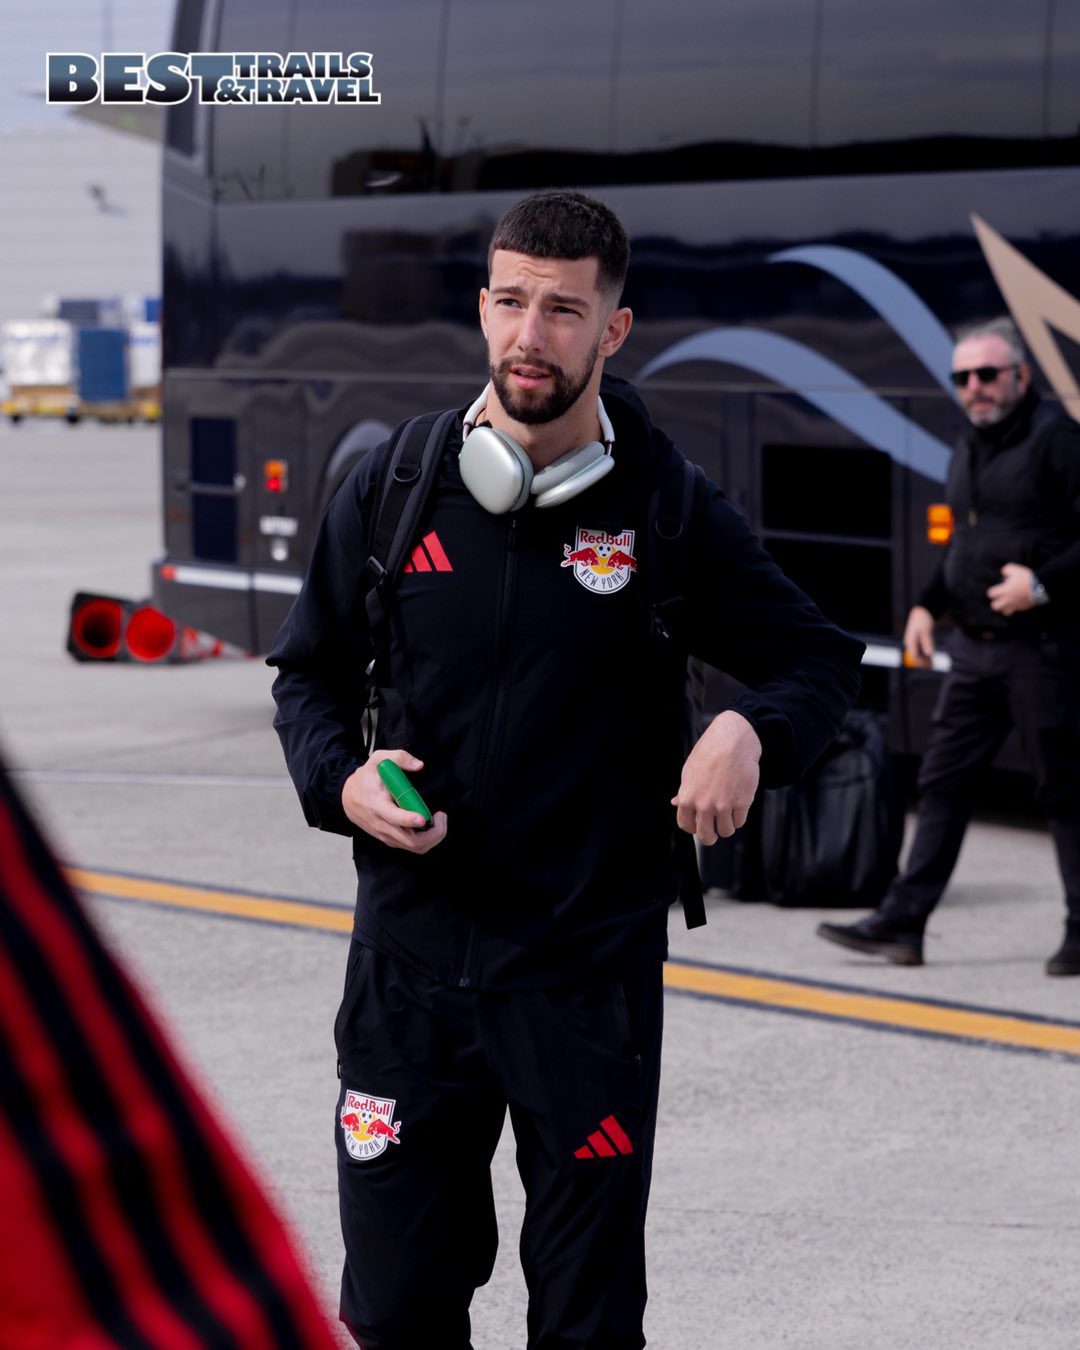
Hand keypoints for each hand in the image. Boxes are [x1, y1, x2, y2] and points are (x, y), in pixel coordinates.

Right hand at [342, 750, 447, 851]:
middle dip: (433, 833)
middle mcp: (381, 824)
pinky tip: (430, 824)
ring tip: (439, 820)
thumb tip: (419, 765)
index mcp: (377, 804)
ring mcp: (386, 835)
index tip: (423, 817)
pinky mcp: (390, 839)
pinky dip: (426, 839)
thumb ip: (400, 758)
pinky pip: (411, 846)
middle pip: (410, 841)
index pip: (394, 817)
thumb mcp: (378, 760)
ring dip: (432, 837)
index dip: (409, 819)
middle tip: (442, 816)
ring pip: (414, 847)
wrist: (347, 797)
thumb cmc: (366, 779)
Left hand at [671, 710, 760, 844]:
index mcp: (687, 798)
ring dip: (727, 826)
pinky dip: (739, 817)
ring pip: (726, 831)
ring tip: (727, 814)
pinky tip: (737, 806)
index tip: (698, 825)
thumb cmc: (709, 753)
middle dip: (710, 837)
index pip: (686, 826)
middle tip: (714, 831)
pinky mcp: (742, 802)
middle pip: (706, 836)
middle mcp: (704, 805)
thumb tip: (676, 803)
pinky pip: (740, 822)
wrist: (732, 741)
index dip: (692, 828)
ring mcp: (724, 805)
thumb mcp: (689, 771)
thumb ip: (684, 791)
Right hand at [903, 605, 935, 668]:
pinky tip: (931, 658)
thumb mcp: (925, 631)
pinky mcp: (918, 640)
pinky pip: (921, 650)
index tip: (928, 666)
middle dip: (922, 662)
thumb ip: (927, 642)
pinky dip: (926, 655)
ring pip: (918, 654)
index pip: (914, 655)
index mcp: (910, 641)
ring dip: (924, 660)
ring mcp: (914, 642)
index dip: (920, 662)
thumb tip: (929, 653)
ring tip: (932, 665)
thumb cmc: (923, 620)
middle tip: (931, 667)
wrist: (922, 611)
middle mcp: (910, 643)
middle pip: (915, 656)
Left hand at [987, 563, 1035, 615]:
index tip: (999, 587)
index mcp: (1004, 591)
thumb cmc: (1026, 578)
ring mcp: (1016, 605)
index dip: (993, 591)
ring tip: (1009, 602)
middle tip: (1001, 597)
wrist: (1041, 586)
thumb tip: (1004, 573)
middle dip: (996, 602)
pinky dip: (1016, 607)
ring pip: (1005, 612)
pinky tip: (1019, 602)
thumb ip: (1006, 570)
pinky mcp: (1024, 608)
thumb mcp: (1015, 569)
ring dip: (1005, 608)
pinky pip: (1017, 611)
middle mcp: (1008, 600)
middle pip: (995, 606)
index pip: (991, 594)